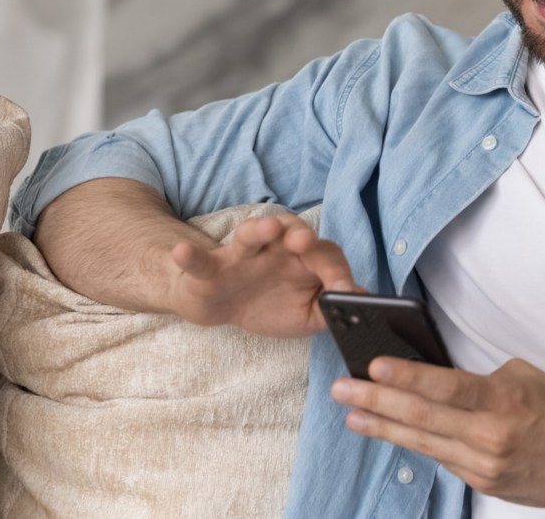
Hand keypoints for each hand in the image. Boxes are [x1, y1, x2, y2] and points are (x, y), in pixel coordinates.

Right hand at [168, 213, 356, 336]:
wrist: (223, 306)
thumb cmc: (272, 304)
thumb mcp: (306, 314)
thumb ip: (331, 307)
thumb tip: (362, 301)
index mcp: (304, 258)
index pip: (326, 256)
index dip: (338, 272)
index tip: (347, 291)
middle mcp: (277, 247)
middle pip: (293, 232)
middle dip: (302, 235)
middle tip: (306, 242)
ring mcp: (243, 254)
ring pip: (252, 234)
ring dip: (259, 229)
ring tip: (267, 228)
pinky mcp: (212, 267)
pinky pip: (200, 259)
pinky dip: (190, 255)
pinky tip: (182, 252)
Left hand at [330, 357, 544, 506]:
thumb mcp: (524, 377)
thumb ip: (480, 379)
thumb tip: (439, 377)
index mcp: (503, 400)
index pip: (444, 386)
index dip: (405, 377)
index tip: (373, 367)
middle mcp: (490, 436)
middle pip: (422, 418)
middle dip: (376, 402)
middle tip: (342, 389)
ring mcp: (484, 465)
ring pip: (423, 443)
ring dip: (384, 427)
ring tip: (353, 415)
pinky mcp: (482, 483)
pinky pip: (441, 458)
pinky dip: (415, 442)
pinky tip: (389, 431)